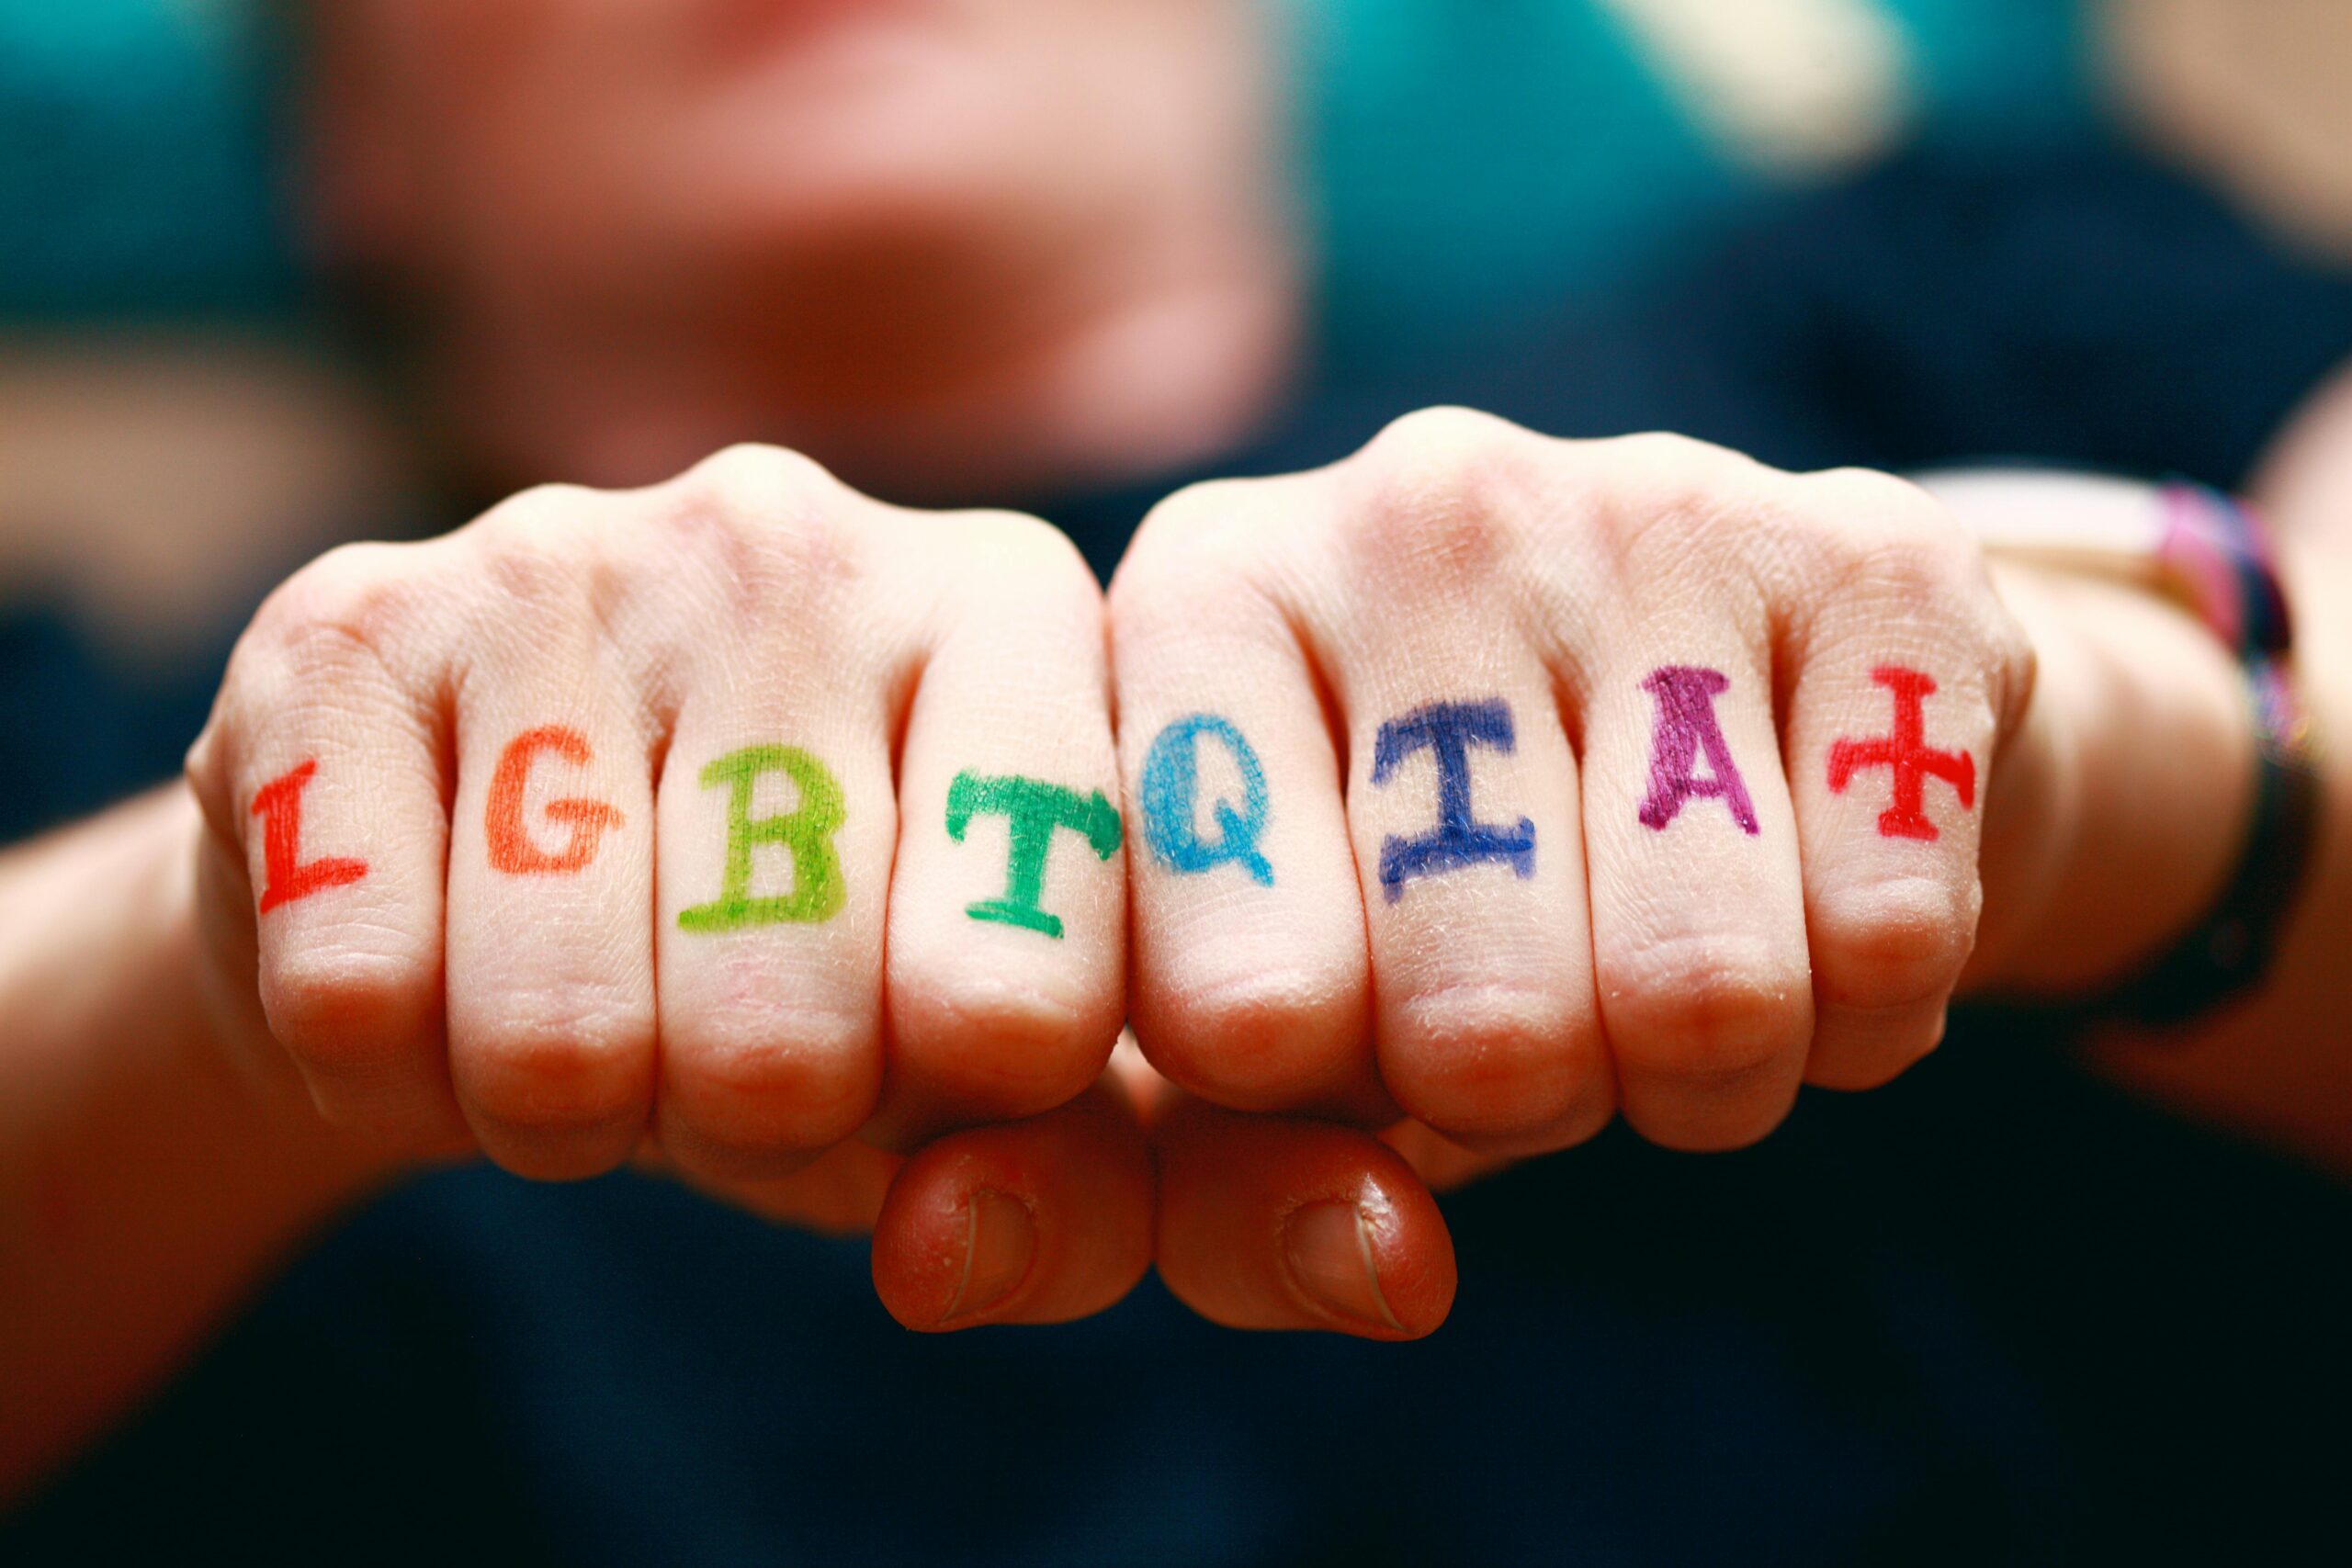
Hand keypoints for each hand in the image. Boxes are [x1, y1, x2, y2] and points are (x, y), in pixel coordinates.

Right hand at [186, 446, 1130, 1194]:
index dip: (952, 1117)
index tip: (920, 1059)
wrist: (495, 864)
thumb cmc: (803, 962)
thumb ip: (1064, 1172)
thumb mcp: (979, 1059)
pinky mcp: (349, 623)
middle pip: (793, 1040)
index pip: (1030, 1002)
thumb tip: (955, 1242)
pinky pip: (359, 996)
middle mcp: (805, 542)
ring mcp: (569, 557)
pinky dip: (389, 1069)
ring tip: (594, 1010)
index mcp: (1016, 612)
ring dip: (567, 1109)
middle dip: (752, 1122)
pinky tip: (442, 966)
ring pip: (561, 1036)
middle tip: (732, 1047)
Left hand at [1109, 409, 2035, 1164]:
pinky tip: (1814, 911)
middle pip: (1473, 1022)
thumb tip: (1300, 1265)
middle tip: (1532, 1015)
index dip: (1315, 1109)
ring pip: (1703, 991)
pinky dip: (1869, 1011)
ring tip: (1671, 973)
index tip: (1339, 1039)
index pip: (1222, 1006)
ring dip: (1706, 1072)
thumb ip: (1206, 1183)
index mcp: (1204, 599)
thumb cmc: (1442, 889)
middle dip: (1524, 1100)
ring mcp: (1646, 503)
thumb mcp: (1271, 1023)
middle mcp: (1406, 505)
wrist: (1751, 712)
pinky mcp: (1875, 557)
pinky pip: (1889, 937)